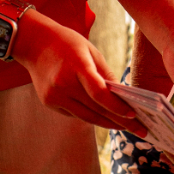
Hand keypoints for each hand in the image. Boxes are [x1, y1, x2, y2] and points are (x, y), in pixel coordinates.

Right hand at [10, 10, 144, 133]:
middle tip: (140, 130)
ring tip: (125, 127)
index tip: (133, 115)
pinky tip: (104, 118)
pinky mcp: (49, 102)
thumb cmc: (67, 43)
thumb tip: (123, 95)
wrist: (34, 42)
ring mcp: (54, 95)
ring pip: (86, 116)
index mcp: (76, 65)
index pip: (99, 93)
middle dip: (120, 121)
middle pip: (96, 109)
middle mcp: (63, 83)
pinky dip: (90, 115)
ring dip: (107, 123)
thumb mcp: (90, 50)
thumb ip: (106, 73)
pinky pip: (75, 114)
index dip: (117, 106)